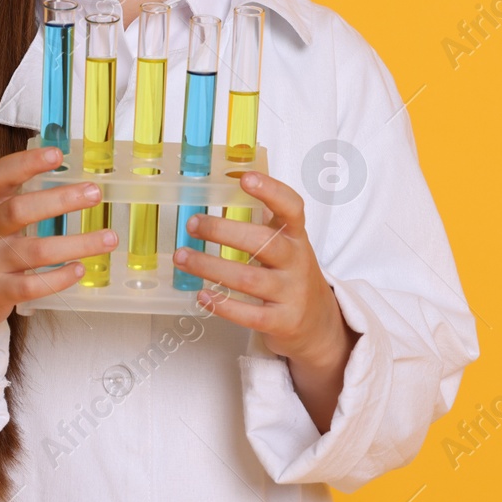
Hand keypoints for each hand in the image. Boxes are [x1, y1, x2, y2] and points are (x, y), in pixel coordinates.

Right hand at [0, 144, 117, 331]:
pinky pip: (32, 286)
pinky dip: (60, 278)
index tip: (57, 154)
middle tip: (95, 193)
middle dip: (60, 200)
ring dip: (78, 244)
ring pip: (36, 251)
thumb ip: (24, 201)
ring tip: (109, 238)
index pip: (1, 176)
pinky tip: (80, 269)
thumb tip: (76, 182)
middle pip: (20, 210)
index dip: (27, 163)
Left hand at [174, 170, 355, 368]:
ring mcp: (291, 293)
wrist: (319, 323)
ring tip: (182, 257)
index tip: (245, 178)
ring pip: (248, 279)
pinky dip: (222, 305)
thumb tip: (222, 190)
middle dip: (223, 231)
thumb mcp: (287, 244)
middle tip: (193, 224)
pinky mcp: (282, 321)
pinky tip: (201, 295)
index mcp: (296, 236)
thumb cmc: (291, 274)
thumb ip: (263, 221)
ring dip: (210, 267)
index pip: (291, 207)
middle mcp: (297, 261)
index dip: (271, 191)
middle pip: (263, 242)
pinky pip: (249, 314)